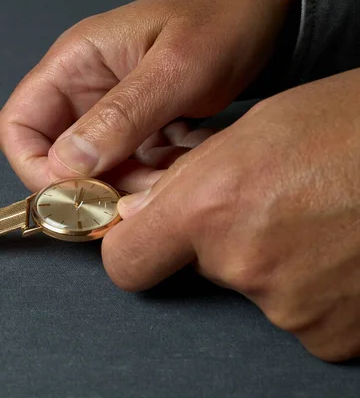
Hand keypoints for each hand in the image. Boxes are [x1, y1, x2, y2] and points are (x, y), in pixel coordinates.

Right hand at [0, 0, 294, 191]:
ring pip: (92, 172)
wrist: (259, 13)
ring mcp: (106, 113)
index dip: (35, 170)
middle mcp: (81, 91)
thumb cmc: (222, 20)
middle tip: (132, 200)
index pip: (18, 127)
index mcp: (73, 64)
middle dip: (87, 189)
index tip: (75, 197)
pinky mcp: (133, 129)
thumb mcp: (175, 69)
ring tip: (169, 182)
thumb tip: (67, 166)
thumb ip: (121, 116)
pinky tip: (179, 170)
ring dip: (124, 190)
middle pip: (52, 158)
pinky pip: (125, 169)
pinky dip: (147, 181)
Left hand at [103, 69, 359, 361]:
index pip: (126, 263)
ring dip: (274, 261)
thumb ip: (184, 181)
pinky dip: (312, 289)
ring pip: (253, 288)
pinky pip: (298, 314)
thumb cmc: (351, 125)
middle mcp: (243, 264)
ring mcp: (291, 308)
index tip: (143, 238)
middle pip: (200, 267)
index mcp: (211, 207)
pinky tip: (339, 250)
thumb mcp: (253, 131)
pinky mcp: (331, 337)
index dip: (133, 249)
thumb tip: (139, 215)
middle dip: (222, 240)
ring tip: (317, 220)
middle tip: (271, 204)